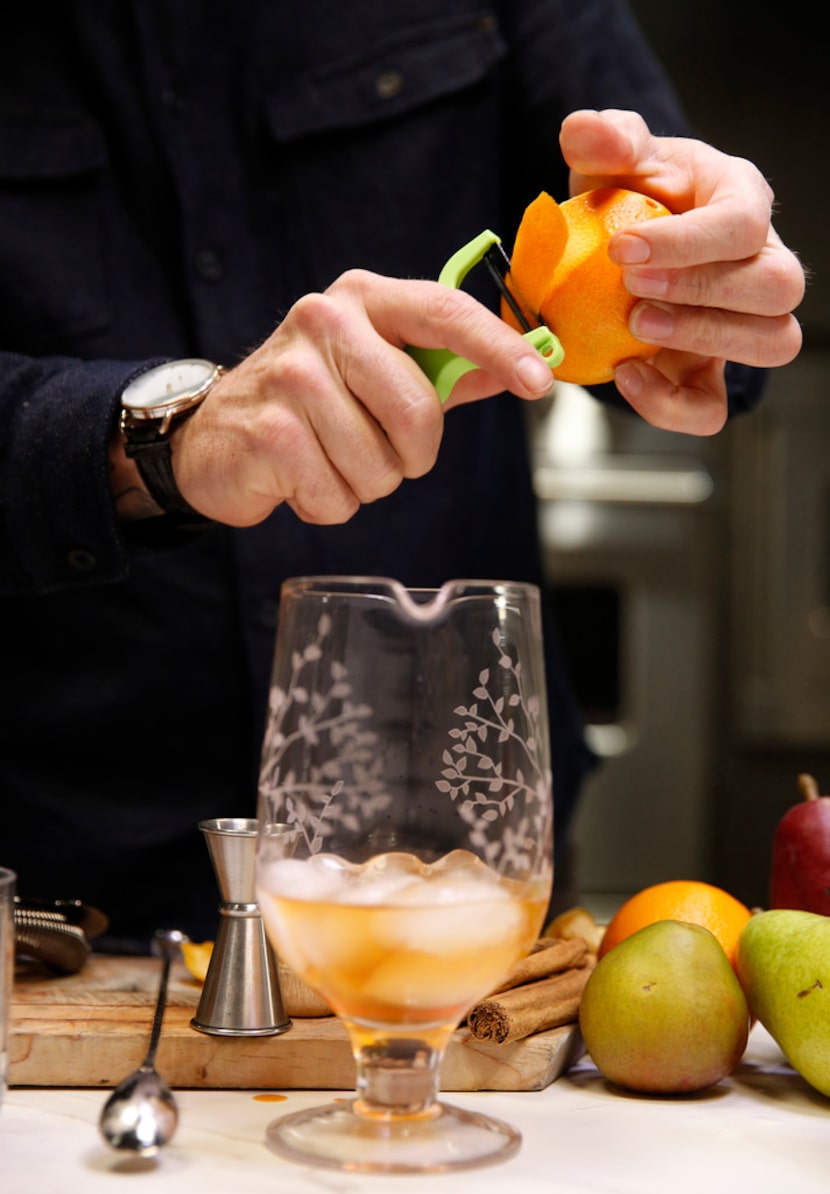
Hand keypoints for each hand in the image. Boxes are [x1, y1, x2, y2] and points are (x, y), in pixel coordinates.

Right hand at [168, 270, 553, 525]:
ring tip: (328, 459)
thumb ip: (450, 368)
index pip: (446, 312)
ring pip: (380, 466)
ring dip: (365, 483)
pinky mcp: (268, 432)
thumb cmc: (310, 403)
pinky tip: (300, 478)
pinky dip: (328, 504)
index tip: (539, 383)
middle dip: (411, 455)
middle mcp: (325, 322)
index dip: (498, 349)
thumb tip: (526, 363)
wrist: (214, 437)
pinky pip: (339, 498)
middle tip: (379, 451)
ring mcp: (291, 376)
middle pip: (418, 412)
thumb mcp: (381, 370)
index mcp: (364, 299)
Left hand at [559, 108, 804, 433]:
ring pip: (771, 342)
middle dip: (703, 291)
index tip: (621, 250)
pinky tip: (627, 375)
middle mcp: (759, 262)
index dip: (688, 243)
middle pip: (777, 287)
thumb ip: (605, 139)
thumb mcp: (612, 160)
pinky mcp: (709, 371)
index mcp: (740, 201)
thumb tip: (586, 131)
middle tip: (632, 289)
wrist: (614, 251)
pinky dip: (672, 403)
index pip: (745, 223)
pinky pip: (712, 406)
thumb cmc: (627, 198)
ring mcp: (743, 322)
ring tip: (637, 327)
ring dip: (704, 340)